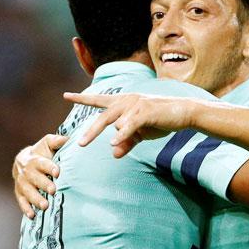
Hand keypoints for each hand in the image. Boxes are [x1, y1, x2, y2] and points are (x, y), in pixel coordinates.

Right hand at [13, 134, 67, 217]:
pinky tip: (32, 215)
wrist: (23, 160)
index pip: (42, 163)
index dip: (49, 167)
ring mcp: (22, 183)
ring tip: (45, 206)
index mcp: (35, 159)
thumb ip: (58, 141)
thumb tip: (72, 138)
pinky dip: (26, 208)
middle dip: (43, 184)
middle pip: (34, 178)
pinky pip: (21, 201)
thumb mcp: (48, 143)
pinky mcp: (19, 193)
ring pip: (27, 191)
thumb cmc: (41, 152)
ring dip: (35, 198)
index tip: (58, 172)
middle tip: (53, 190)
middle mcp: (26, 171)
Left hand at [63, 92, 199, 157]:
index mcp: (123, 103)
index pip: (99, 100)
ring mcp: (136, 105)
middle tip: (80, 143)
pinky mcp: (145, 112)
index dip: (82, 98)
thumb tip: (114, 153)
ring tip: (114, 140)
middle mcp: (127, 100)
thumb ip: (126, 143)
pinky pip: (129, 125)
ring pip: (116, 122)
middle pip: (102, 117)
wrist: (183, 113)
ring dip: (115, 135)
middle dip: (91, 131)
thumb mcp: (140, 134)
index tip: (66, 95)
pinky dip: (121, 134)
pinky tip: (114, 143)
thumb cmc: (160, 121)